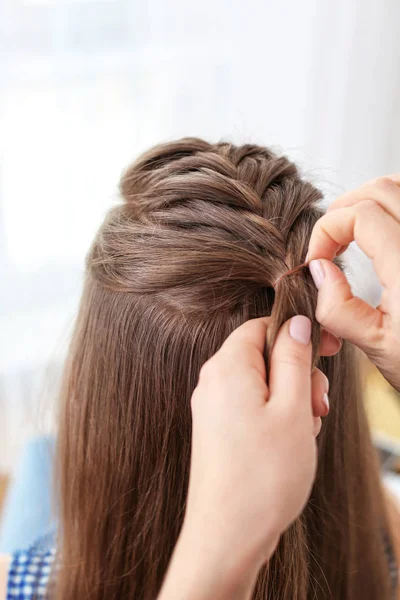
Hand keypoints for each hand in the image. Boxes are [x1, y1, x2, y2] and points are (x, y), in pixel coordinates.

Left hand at [159, 316, 334, 599]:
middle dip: (298, 375)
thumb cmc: (261, 477)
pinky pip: (252, 407)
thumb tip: (294, 324)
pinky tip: (288, 444)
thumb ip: (294, 359)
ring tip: (303, 433)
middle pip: (263, 355)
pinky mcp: (217, 430)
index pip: (262, 326)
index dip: (297, 333)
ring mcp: (212, 407)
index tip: (325, 350)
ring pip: (262, 384)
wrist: (227, 536)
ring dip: (291, 401)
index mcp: (228, 367)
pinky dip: (276, 417)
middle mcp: (213, 382)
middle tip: (317, 406)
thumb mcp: (293, 408)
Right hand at [307, 175, 399, 390]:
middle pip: (381, 190)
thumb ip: (338, 308)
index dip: (327, 230)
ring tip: (352, 234)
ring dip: (370, 203)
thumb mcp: (379, 348)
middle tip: (329, 242)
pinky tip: (382, 233)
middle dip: (344, 209)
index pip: (361, 215)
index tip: (316, 261)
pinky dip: (393, 208)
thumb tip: (319, 270)